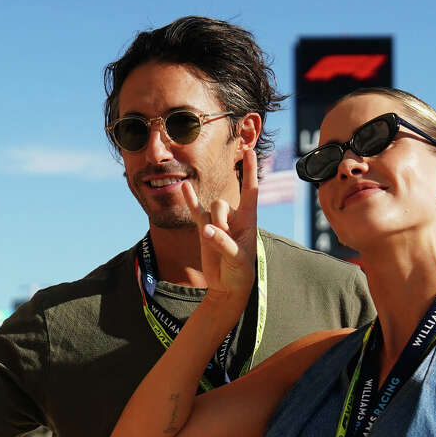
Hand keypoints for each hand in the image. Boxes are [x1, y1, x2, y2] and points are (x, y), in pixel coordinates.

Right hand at [179, 149, 258, 301]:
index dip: (250, 171)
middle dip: (219, 219)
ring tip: (214, 242)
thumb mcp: (237, 259)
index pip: (251, 190)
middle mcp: (234, 217)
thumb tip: (206, 231)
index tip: (249, 151)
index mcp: (249, 219)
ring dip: (211, 223)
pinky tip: (184, 186)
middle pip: (222, 202)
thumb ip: (223, 243)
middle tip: (223, 238)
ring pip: (209, 208)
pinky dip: (189, 199)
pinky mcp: (204, 229)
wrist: (227, 285)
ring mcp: (218, 222)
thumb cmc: (240, 272)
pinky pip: (195, 211)